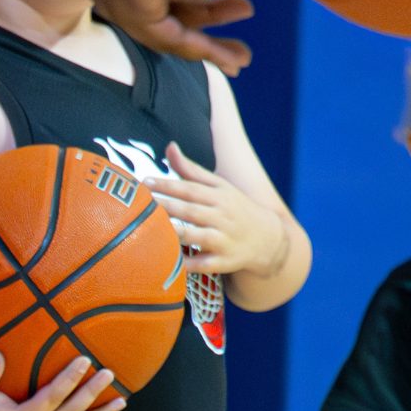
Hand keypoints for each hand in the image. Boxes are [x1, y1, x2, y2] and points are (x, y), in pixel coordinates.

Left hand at [84, 0, 254, 75]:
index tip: (217, 3)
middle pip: (160, 14)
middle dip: (202, 24)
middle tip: (236, 39)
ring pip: (168, 34)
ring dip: (209, 46)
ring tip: (243, 56)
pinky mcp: (133, 10)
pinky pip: (171, 40)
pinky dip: (202, 51)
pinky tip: (227, 56)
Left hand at [148, 143, 288, 276]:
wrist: (269, 239)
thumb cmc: (235, 208)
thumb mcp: (219, 186)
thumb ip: (191, 170)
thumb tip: (170, 146)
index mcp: (219, 196)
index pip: (190, 188)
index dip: (167, 185)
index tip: (144, 182)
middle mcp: (222, 217)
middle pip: (191, 211)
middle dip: (166, 206)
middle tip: (141, 204)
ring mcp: (224, 240)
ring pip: (198, 236)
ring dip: (177, 233)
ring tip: (153, 229)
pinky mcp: (224, 262)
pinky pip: (205, 264)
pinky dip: (189, 264)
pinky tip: (170, 262)